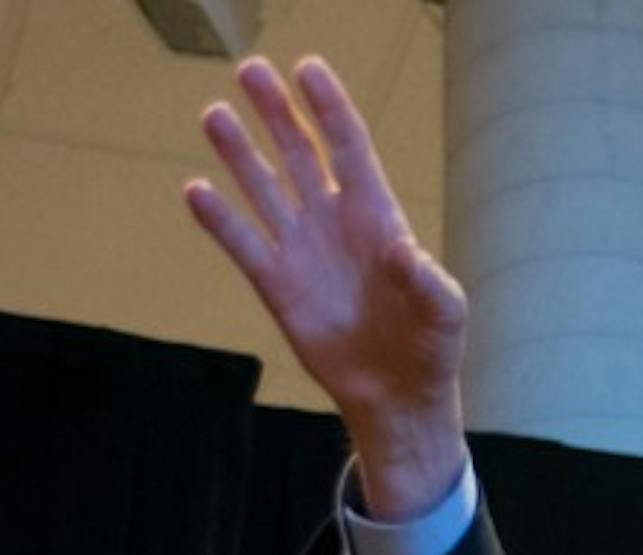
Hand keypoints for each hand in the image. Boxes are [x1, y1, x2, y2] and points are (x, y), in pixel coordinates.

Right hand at [185, 56, 467, 519]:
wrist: (397, 396)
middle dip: (277, 113)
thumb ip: (428, 281)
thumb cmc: (431, 348)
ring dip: (240, 154)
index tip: (307, 69)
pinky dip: (220, 220)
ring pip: (266, 189)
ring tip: (215, 114)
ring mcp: (303, 251)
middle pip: (302, 154)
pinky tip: (197, 190)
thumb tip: (403, 251)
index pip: (349, 148)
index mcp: (378, 217)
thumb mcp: (445, 313)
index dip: (329, 109)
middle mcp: (335, 224)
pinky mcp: (277, 287)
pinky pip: (243, 245)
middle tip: (250, 70)